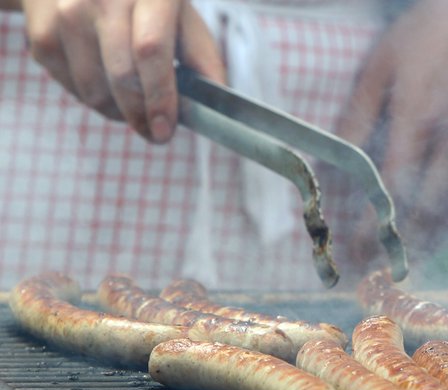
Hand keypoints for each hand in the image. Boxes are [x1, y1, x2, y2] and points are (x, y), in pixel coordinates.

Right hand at [20, 0, 224, 142]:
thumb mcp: (178, 14)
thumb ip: (202, 54)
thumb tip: (220, 99)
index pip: (151, 51)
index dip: (160, 96)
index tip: (166, 130)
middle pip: (122, 77)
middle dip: (141, 117)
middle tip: (155, 133)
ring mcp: (68, 10)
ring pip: (94, 89)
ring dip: (117, 112)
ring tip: (131, 107)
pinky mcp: (41, 26)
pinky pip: (69, 85)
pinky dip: (90, 97)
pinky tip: (103, 84)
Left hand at [337, 0, 447, 273]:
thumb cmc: (418, 38)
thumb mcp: (375, 71)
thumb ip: (356, 123)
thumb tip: (333, 169)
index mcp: (419, 120)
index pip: (393, 192)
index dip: (372, 230)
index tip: (352, 256)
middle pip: (426, 214)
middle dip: (396, 251)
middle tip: (370, 273)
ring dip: (425, 247)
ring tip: (399, 267)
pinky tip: (433, 238)